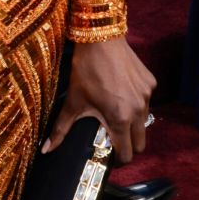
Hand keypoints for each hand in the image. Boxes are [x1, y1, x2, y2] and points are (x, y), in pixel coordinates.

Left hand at [45, 36, 155, 164]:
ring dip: (133, 124)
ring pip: (144, 122)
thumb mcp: (73, 102)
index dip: (119, 159)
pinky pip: (147, 101)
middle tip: (113, 139)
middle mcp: (138, 110)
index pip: (127, 153)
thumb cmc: (86, 71)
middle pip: (140, 143)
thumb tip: (46, 149)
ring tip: (115, 113)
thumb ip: (61, 129)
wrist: (101, 40)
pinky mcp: (151, 83)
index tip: (110, 156)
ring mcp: (148, 96)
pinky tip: (121, 92)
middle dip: (129, 145)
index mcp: (120, 119)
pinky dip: (136, 103)